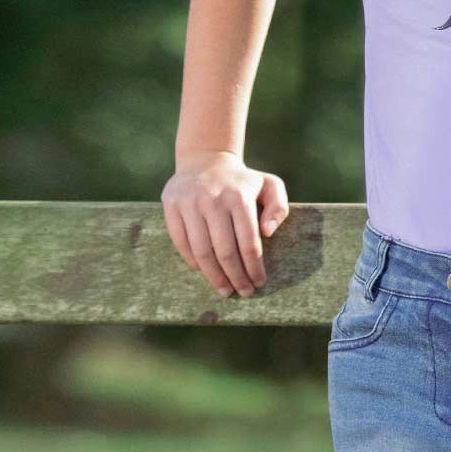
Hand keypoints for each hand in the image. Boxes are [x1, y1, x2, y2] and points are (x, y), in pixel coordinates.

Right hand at [161, 151, 288, 298]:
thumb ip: (278, 207)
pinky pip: (181, 242)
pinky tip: (204, 272)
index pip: (248, 242)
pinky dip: (193, 262)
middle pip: (225, 252)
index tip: (258, 283)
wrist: (205, 159)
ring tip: (224, 290)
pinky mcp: (171, 205)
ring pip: (201, 251)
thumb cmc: (241, 181)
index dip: (254, 268)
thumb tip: (268, 233)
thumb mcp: (269, 185)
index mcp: (239, 197)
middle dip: (236, 277)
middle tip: (243, 293)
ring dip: (214, 276)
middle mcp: (213, 200)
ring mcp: (189, 203)